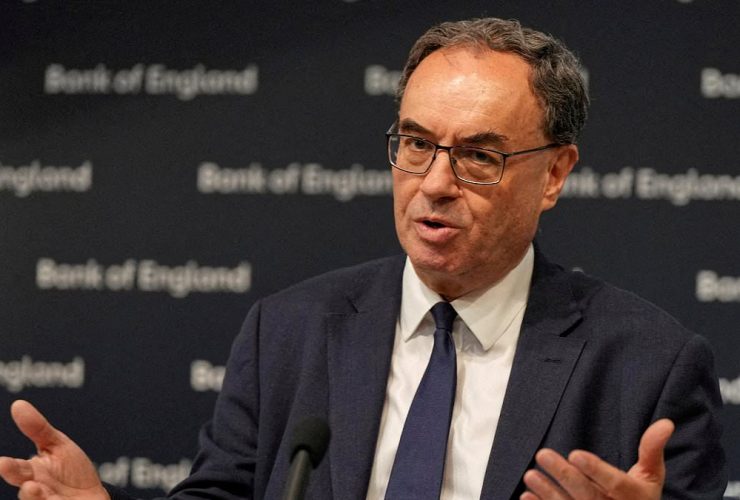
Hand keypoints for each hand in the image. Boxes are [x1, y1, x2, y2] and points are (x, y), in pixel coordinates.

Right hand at [0, 400, 108, 499]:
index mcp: (31, 473)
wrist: (92, 496)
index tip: (1, 462)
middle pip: (27, 492)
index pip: (15, 469)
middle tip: (28, 484)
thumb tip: (17, 404)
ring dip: (39, 499)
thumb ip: (37, 429)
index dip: (7, 467)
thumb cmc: (70, 471)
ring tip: (38, 490)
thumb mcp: (57, 446)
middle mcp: (36, 492)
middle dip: (27, 490)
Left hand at [521, 418, 674, 499]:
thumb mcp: (651, 475)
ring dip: (549, 492)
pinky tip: (527, 496)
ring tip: (530, 475)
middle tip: (543, 454)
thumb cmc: (639, 496)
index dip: (596, 470)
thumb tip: (666, 422)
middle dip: (565, 476)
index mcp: (636, 498)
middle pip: (588, 496)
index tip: (575, 454)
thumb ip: (652, 449)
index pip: (616, 484)